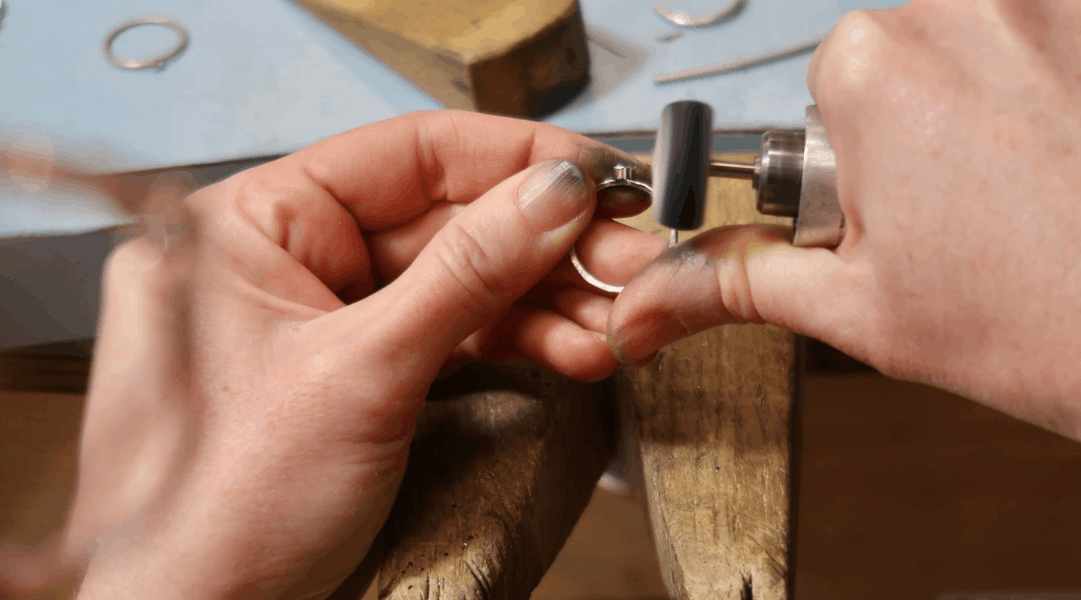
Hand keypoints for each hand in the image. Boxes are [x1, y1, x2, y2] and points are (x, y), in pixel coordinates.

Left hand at [64, 111, 660, 598]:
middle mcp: (290, 257)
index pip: (404, 154)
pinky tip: (575, 348)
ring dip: (547, 300)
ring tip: (614, 319)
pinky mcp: (368, 369)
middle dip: (546, 242)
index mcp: (250, 223)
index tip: (593, 171)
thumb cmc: (224, 511)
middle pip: (447, 219)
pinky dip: (519, 342)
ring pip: (463, 281)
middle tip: (625, 253)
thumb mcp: (362, 374)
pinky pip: (456, 334)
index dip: (511, 157)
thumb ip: (468, 273)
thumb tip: (552, 193)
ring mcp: (333, 316)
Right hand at [607, 0, 1080, 467]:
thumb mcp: (856, 309)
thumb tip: (655, 291)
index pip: (836, 78)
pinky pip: (1079, 28)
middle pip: (916, 46)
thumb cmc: (1040, 327)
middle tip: (971, 202)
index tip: (902, 197)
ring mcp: (1065, 0)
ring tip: (1037, 182)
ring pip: (997, 32)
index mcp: (875, 71)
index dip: (865, 150)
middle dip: (928, 115)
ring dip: (1004, 90)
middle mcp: (966, 7)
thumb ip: (739, 280)